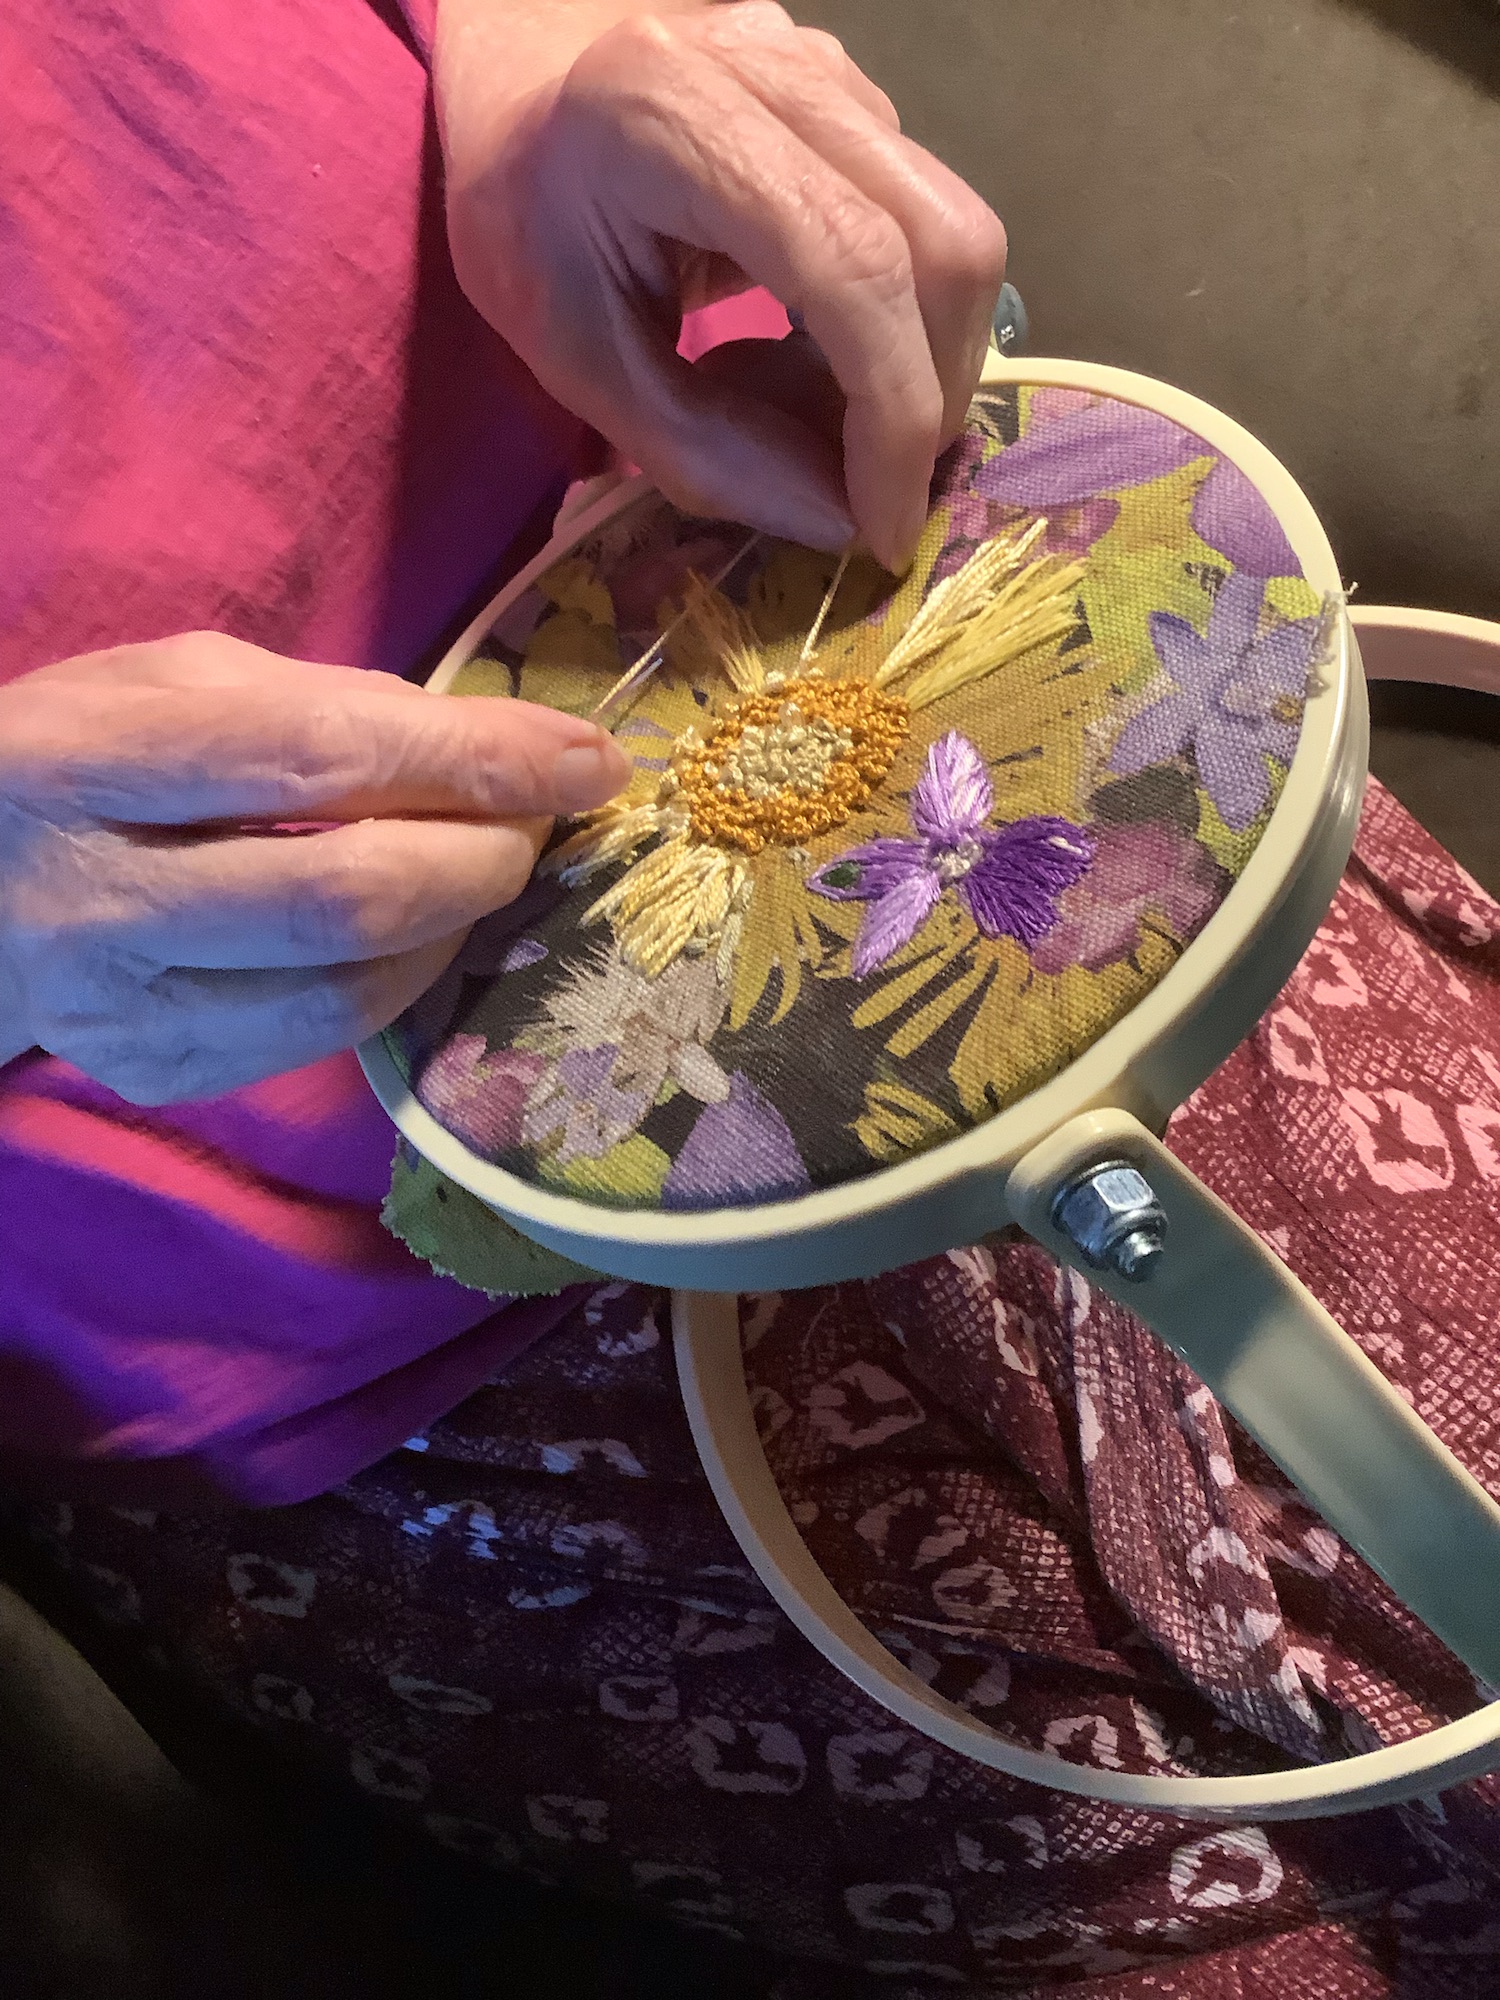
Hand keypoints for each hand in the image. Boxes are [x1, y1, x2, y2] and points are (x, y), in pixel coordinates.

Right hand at [0, 635, 628, 1100]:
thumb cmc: (88, 760)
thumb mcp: (179, 683)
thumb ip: (328, 703)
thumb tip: (501, 747)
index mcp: (88, 762)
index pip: (315, 760)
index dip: (470, 760)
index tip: (586, 757)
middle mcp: (94, 901)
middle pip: (346, 898)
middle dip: (481, 856)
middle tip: (535, 821)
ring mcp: (122, 1008)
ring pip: (350, 990)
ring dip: (455, 925)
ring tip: (476, 865)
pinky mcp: (157, 1072)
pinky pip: (327, 1038)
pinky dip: (403, 978)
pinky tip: (414, 929)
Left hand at [436, 0, 1005, 571]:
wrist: (521, 88)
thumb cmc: (526, 221)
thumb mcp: (578, 357)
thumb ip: (702, 448)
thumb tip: (841, 523)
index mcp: (675, 116)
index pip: (851, 266)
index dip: (892, 413)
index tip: (884, 528)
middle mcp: (781, 70)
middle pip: (944, 244)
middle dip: (929, 399)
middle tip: (871, 492)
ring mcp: (835, 70)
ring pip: (955, 237)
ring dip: (917, 365)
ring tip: (820, 420)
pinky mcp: (863, 95)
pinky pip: (924, 227)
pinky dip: (895, 324)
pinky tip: (811, 356)